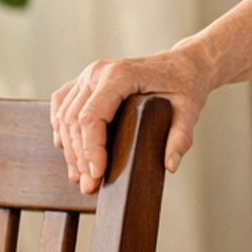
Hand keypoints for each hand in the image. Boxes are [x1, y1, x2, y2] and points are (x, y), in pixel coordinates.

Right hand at [50, 44, 213, 191]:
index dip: (90, 149)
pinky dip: (62, 129)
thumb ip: (181, 137)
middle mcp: (98, 72)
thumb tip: (170, 165)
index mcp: (119, 76)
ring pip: (65, 115)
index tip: (96, 174)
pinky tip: (67, 149)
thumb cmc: (184, 84)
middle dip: (79, 156)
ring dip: (70, 149)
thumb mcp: (190, 110)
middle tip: (90, 185)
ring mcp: (88, 75)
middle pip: (74, 120)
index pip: (91, 117)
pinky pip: (63, 105)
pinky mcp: (85, 82)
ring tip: (80, 176)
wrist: (181, 65)